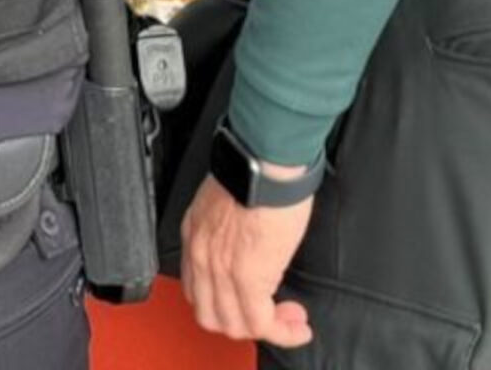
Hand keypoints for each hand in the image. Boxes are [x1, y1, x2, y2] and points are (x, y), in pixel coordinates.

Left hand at [181, 177, 314, 348]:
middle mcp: (201, 255)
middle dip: (242, 323)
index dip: (224, 304)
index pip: (197, 289)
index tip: (248, 302)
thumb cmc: (254, 169)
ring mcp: (220, 269)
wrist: (264, 160)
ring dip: (265, 330)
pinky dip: (281, 331)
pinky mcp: (248, 276)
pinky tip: (296, 325)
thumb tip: (247, 244)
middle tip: (270, 316)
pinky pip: (260, 322)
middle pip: (211, 315)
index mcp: (195, 234)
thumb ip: (228, 228)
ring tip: (289, 321)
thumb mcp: (225, 200)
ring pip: (234, 325)